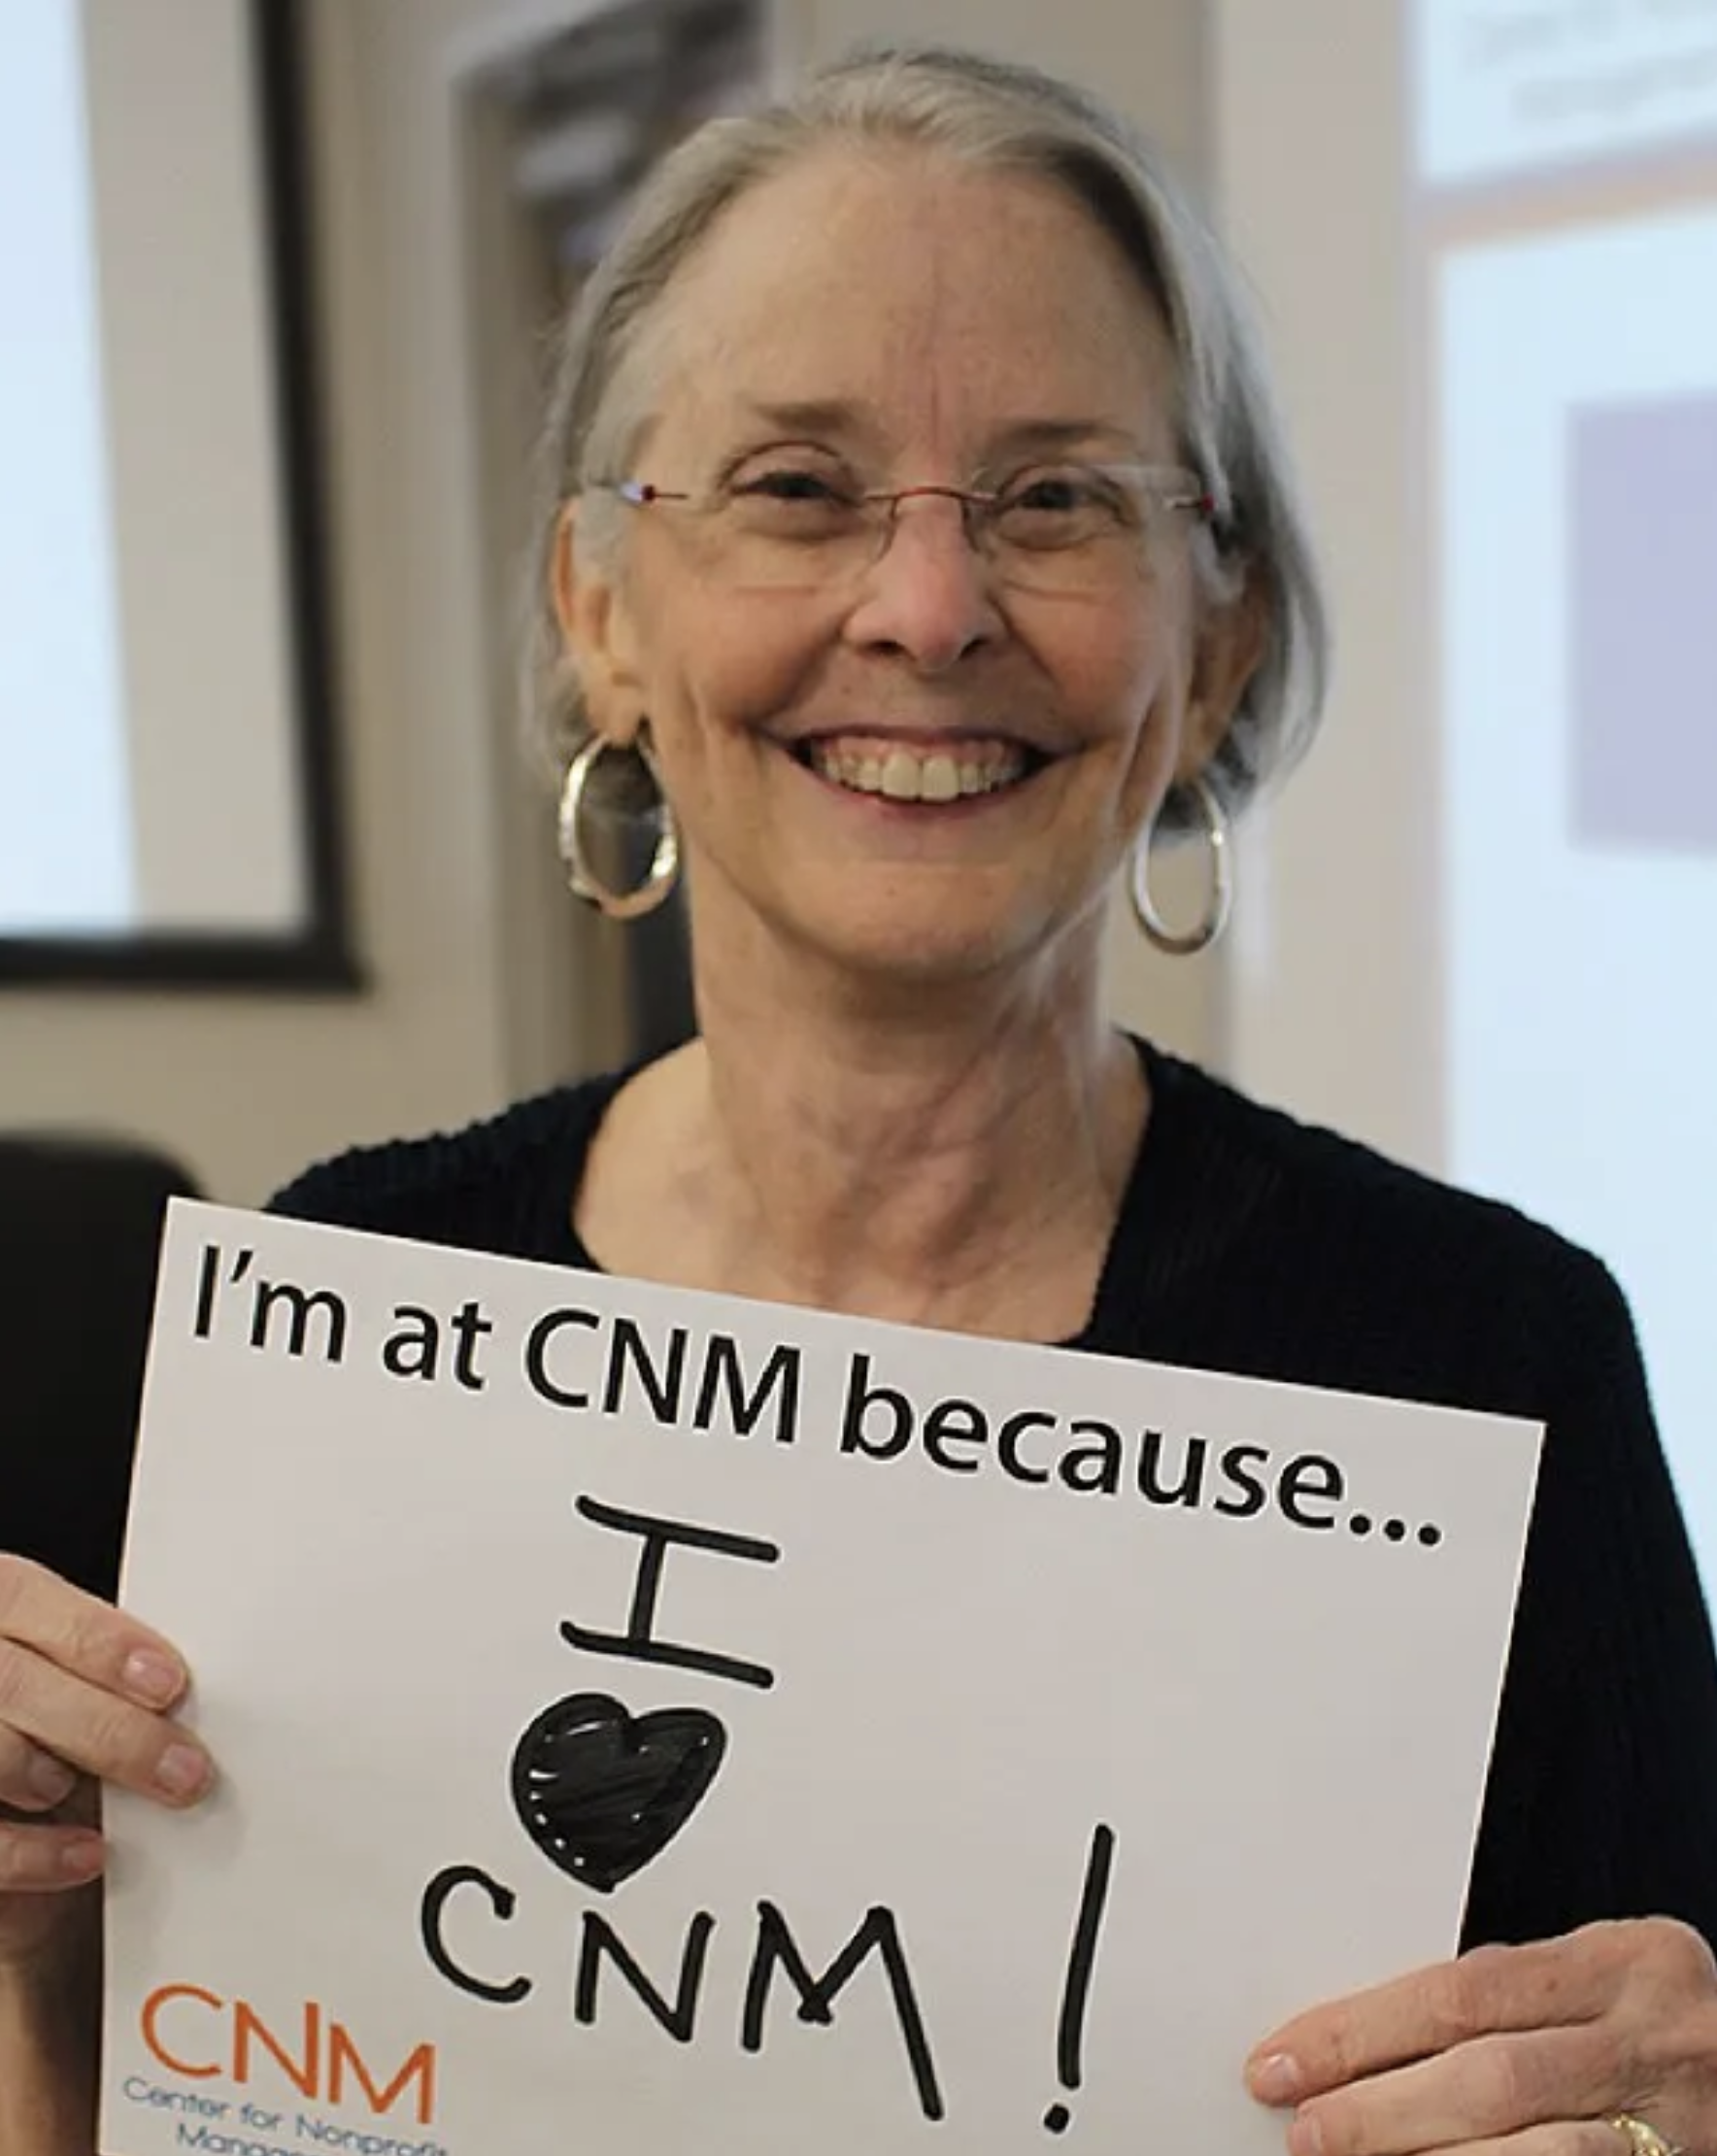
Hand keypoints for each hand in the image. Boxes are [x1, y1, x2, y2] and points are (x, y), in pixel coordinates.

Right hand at [0, 1552, 212, 1975]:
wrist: (23, 1820)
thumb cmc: (65, 1727)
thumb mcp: (81, 1678)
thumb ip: (108, 1667)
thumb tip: (197, 1688)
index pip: (25, 1601)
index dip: (98, 1642)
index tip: (169, 1683)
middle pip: (16, 1684)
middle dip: (109, 1729)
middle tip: (184, 1769)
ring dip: (54, 1777)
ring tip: (99, 1797)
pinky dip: (37, 1854)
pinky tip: (88, 1855)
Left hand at [1246, 1919, 1716, 2154]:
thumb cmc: (1663, 2024)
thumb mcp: (1600, 1984)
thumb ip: (1508, 2000)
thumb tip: (1364, 2040)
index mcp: (1626, 1959)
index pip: (1461, 1993)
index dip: (1361, 2030)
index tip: (1286, 2056)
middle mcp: (1656, 2036)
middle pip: (1492, 2075)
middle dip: (1383, 2107)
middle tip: (1306, 2127)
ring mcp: (1682, 2121)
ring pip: (1540, 2153)